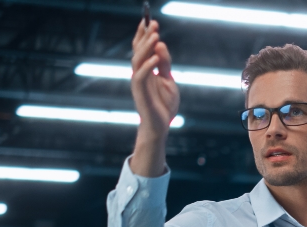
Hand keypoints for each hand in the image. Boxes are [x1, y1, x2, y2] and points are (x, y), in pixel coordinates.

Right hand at [129, 19, 179, 175]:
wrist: (162, 126)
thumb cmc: (164, 104)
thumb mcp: (169, 80)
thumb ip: (164, 64)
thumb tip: (160, 44)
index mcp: (145, 70)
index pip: (141, 49)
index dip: (143, 35)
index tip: (149, 20)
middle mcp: (139, 74)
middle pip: (138, 51)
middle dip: (145, 37)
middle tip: (153, 24)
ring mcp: (138, 83)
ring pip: (137, 61)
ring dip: (146, 48)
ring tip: (156, 37)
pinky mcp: (140, 93)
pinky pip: (140, 77)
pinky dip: (147, 66)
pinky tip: (156, 58)